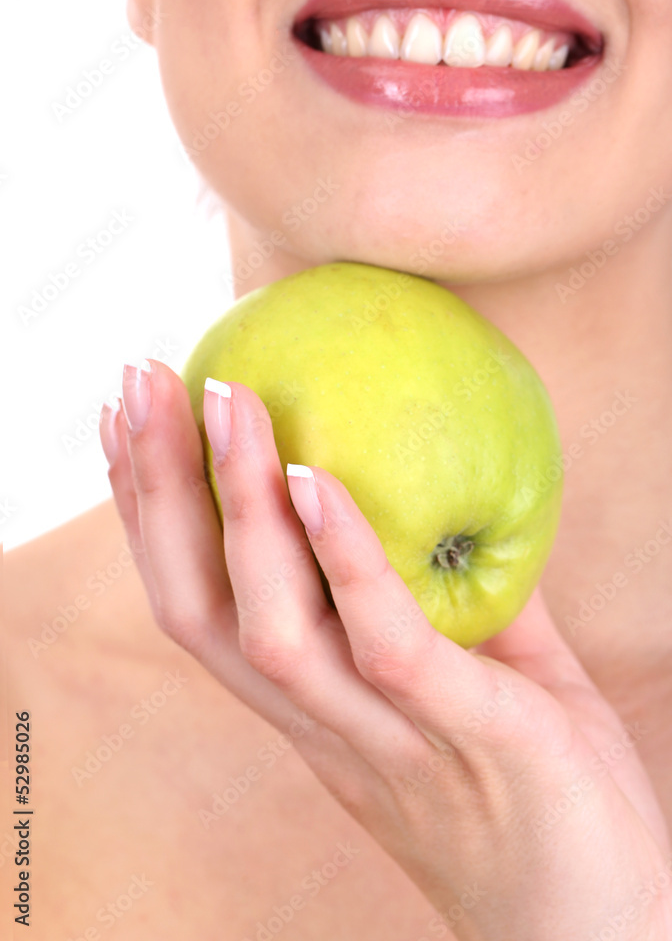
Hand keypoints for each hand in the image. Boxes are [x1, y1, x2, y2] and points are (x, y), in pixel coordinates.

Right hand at [100, 358, 671, 940]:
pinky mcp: (466, 736)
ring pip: (268, 626)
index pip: (200, 605)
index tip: (128, 423)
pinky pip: (383, 643)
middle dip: (154, 492)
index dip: (150, 515)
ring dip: (235, 505)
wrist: (599, 932)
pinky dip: (344, 557)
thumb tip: (447, 497)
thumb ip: (450, 598)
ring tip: (223, 402)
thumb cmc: (545, 796)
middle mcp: (323, 725)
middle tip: (138, 381)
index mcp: (315, 708)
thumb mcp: (485, 678)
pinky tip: (317, 479)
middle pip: (198, 608)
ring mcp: (385, 737)